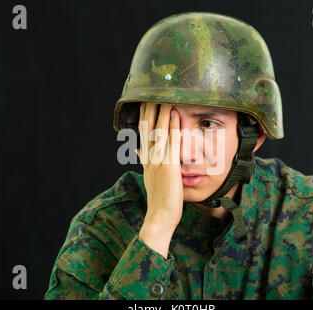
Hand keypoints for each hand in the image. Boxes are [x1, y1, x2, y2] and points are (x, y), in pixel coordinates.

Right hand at [136, 102, 181, 257]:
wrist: (159, 217)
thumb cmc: (159, 198)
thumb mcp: (150, 177)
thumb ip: (145, 161)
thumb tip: (137, 150)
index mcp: (146, 159)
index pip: (143, 132)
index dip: (144, 114)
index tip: (145, 100)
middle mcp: (150, 157)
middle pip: (148, 127)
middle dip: (150, 108)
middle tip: (153, 90)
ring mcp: (158, 161)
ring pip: (159, 131)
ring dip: (162, 111)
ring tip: (165, 94)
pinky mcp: (169, 167)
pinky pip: (171, 143)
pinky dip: (173, 127)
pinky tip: (175, 114)